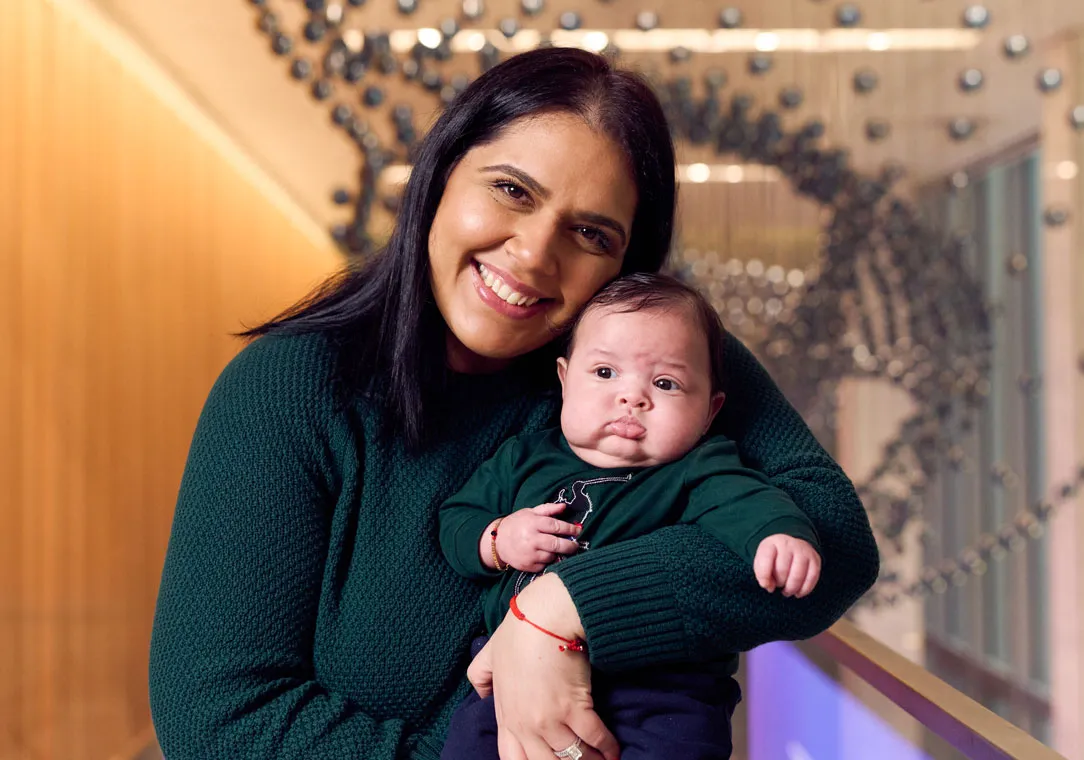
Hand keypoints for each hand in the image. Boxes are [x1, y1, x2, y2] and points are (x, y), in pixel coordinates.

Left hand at [468, 574, 618, 759]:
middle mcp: (526, 724)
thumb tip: (481, 693)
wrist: (545, 615)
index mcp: (506, 715)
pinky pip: (594, 738)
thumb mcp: (490, 654)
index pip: (512, 759)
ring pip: (573, 756)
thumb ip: (481, 675)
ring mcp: (549, 719)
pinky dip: (607, 747)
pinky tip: (614, 750)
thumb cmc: (519, 631)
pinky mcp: (575, 708)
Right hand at [495, 504, 582, 572]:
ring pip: (552, 556)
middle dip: (570, 545)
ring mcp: (529, 554)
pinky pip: (545, 565)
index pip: (556, 526)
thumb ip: (548, 509)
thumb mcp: (530, 512)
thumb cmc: (516, 524)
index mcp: (533, 524)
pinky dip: (548, 561)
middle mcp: (531, 539)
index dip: (569, 528)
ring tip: (558, 549)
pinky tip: (546, 555)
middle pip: (557, 544)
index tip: (578, 530)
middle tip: (576, 545)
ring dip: (558, 553)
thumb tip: (564, 506)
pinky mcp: (528, 566)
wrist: (497, 541)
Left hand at [753, 534, 820, 597]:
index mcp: (771, 543)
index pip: (766, 559)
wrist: (793, 546)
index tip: (765, 585)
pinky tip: (798, 592)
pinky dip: (804, 590)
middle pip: (782, 570)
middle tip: (779, 585)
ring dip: (791, 588)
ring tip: (787, 591)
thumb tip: (769, 587)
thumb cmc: (775, 558)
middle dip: (779, 582)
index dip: (764, 576)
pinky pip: (811, 578)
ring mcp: (803, 551)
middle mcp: (788, 544)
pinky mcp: (815, 560)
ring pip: (797, 576)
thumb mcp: (762, 562)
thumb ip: (761, 575)